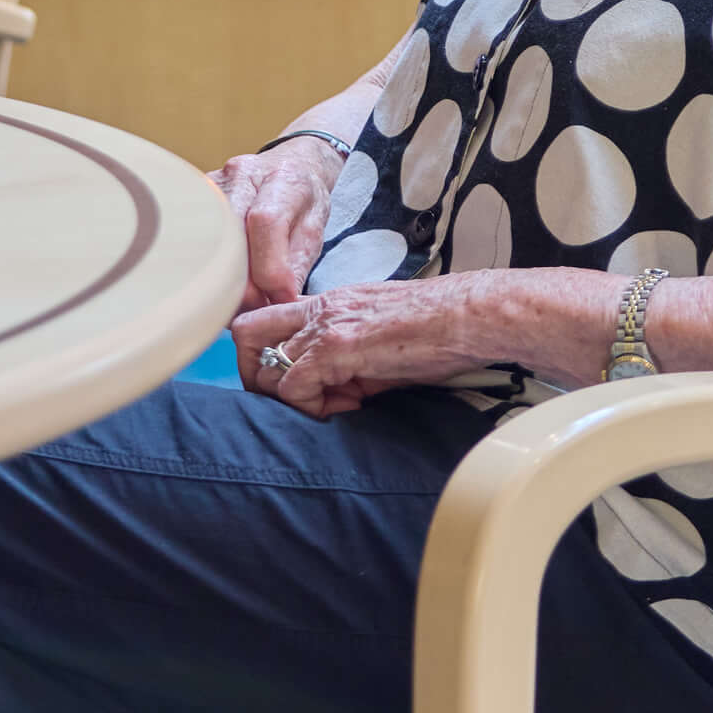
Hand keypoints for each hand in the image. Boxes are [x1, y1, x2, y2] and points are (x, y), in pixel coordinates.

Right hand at [208, 136, 346, 312]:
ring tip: (240, 301)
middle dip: (242, 283)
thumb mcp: (315, 229)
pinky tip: (223, 284)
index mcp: (282, 179)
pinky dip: (208, 269)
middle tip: (256, 309)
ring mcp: (213, 184)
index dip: (269, 267)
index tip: (278, 297)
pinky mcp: (194, 197)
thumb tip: (278, 302)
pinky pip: (195, 240)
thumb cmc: (304, 199)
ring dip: (221, 280)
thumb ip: (296, 265)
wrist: (291, 163)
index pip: (265, 221)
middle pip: (229, 235)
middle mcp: (243, 175)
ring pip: (206, 241)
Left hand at [231, 276, 498, 417]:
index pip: (266, 322)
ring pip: (264, 366)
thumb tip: (336, 395)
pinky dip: (311, 408)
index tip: (304, 388)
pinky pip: (293, 388)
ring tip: (333, 406)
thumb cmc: (437, 329)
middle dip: (255, 375)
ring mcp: (325, 326)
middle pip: (244, 333)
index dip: (270, 359)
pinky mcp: (337, 347)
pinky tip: (350, 407)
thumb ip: (348, 361)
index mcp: (328, 304)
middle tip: (294, 401)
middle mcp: (319, 309)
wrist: (468, 316)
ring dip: (288, 398)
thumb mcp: (379, 338)